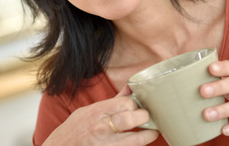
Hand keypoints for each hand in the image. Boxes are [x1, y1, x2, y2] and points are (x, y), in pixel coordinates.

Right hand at [43, 86, 158, 145]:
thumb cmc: (76, 129)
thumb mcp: (90, 110)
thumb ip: (112, 101)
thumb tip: (131, 88)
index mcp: (98, 112)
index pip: (125, 103)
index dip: (135, 104)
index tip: (138, 106)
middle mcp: (102, 128)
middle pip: (131, 118)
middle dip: (144, 117)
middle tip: (146, 118)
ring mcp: (107, 144)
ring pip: (136, 140)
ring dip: (147, 135)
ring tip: (151, 132)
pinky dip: (137, 145)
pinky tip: (138, 142)